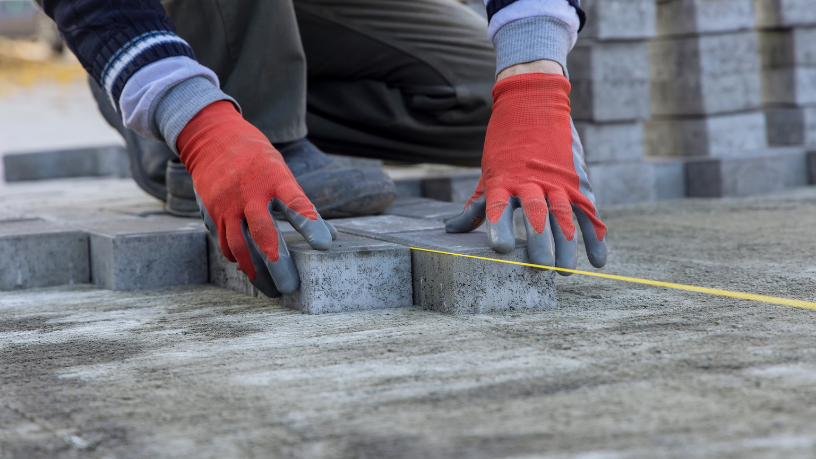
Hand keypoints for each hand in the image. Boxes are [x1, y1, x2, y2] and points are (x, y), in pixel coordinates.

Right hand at [178, 101, 334, 295]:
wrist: (212, 139)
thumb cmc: (258, 160)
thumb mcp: (282, 172)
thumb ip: (301, 204)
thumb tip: (331, 237)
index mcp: (273, 177)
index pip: (295, 202)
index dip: (310, 224)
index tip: (324, 245)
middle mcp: (249, 192)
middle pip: (263, 232)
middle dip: (277, 262)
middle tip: (291, 287)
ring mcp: (227, 204)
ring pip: (239, 246)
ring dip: (256, 271)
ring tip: (271, 290)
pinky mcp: (212, 213)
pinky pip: (225, 244)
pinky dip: (239, 260)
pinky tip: (251, 270)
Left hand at [446, 72, 606, 273]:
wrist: (533, 102)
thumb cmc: (504, 144)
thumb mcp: (488, 172)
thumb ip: (476, 206)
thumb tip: (452, 230)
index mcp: (504, 179)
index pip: (500, 207)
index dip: (499, 228)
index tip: (500, 249)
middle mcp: (532, 180)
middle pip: (537, 214)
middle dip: (540, 242)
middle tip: (540, 267)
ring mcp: (557, 180)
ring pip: (564, 215)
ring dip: (566, 244)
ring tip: (564, 270)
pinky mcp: (577, 181)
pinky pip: (589, 211)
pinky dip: (596, 236)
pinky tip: (597, 260)